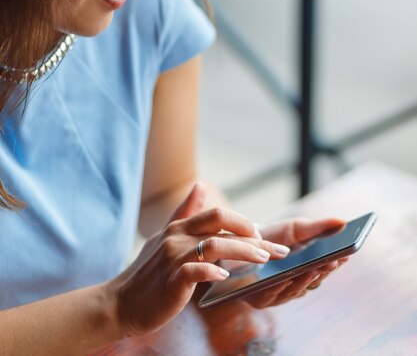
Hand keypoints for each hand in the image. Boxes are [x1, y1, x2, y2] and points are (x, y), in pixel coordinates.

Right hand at [107, 183, 289, 337]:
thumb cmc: (148, 272)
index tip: (263, 236)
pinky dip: (213, 272)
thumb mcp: (165, 236)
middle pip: (221, 224)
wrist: (121, 302)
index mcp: (179, 226)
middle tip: (276, 249)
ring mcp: (173, 257)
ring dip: (244, 252)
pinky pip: (196, 271)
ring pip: (215, 245)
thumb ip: (185, 211)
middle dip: (253, 235)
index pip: (218, 215)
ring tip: (263, 260)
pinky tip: (226, 277)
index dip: (244, 222)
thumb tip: (200, 184)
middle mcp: (177, 237)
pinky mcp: (171, 280)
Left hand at [245, 216, 347, 308]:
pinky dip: (282, 286)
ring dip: (306, 280)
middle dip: (323, 271)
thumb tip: (343, 221)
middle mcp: (299, 284)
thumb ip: (319, 227)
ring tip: (313, 268)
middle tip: (332, 261)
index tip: (345, 254)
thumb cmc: (275, 236)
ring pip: (297, 289)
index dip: (336, 263)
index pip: (327, 269)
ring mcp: (282, 294)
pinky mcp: (264, 299)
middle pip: (314, 281)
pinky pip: (274, 294)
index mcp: (310, 269)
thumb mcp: (298, 228)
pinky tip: (287, 277)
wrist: (243, 240)